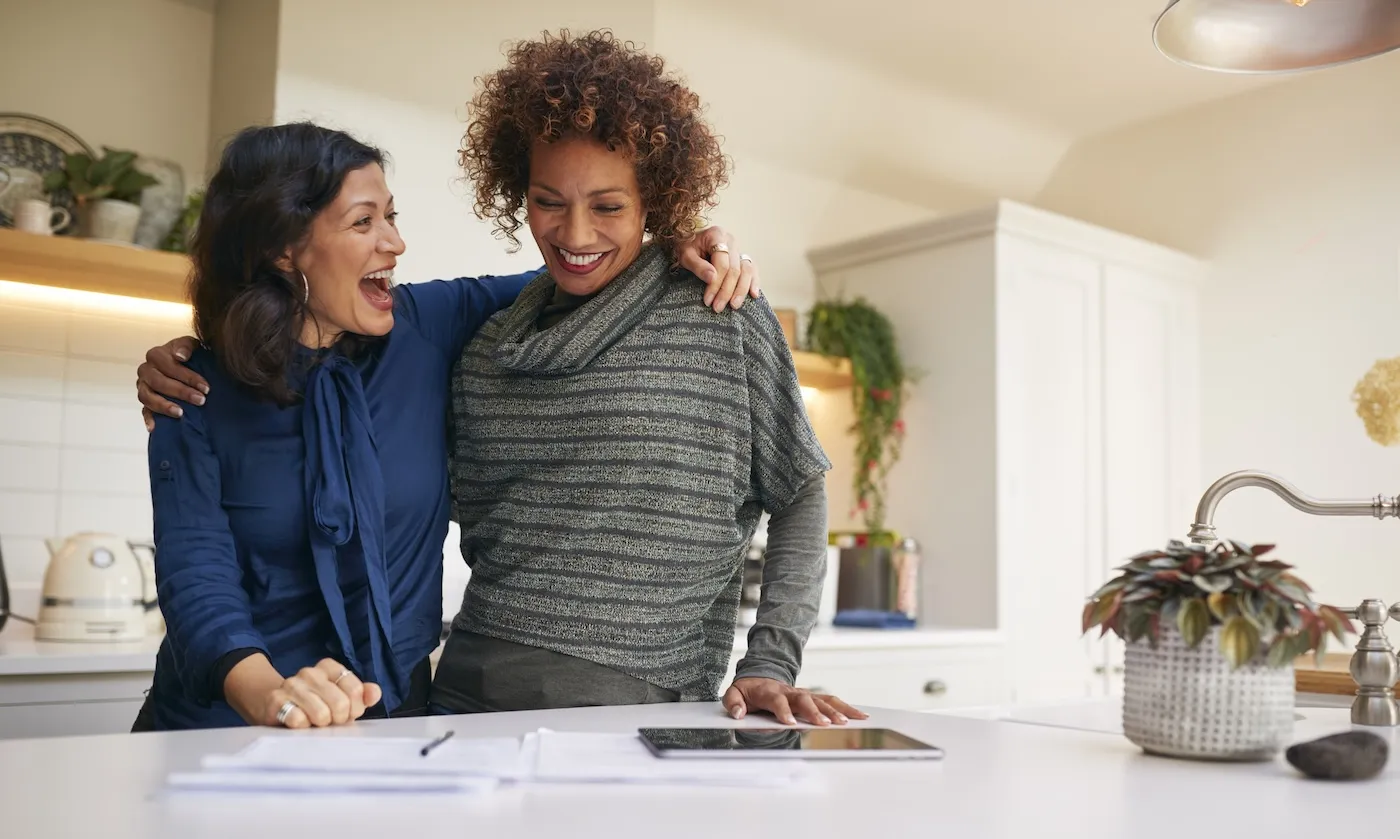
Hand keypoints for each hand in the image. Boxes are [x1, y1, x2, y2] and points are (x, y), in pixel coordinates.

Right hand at [137, 336, 206, 430]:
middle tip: (201, 400)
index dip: (187, 376)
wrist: (187, 365)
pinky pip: (143, 411)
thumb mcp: (192, 345)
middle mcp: (146, 370)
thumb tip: (180, 356)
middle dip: (181, 392)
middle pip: (159, 382)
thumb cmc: (189, 355)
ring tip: (180, 413)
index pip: (168, 366)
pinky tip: (155, 427)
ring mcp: (143, 386)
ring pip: (147, 397)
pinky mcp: (145, 400)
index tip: (205, 387)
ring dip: (164, 406)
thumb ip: (186, 346)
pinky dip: (148, 419)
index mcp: (156, 355)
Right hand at [224, 655, 381, 728]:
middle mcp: (310, 672)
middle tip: (329, 721)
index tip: (347, 713)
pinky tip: (297, 723)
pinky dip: (301, 727)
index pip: (356, 689)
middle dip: (338, 719)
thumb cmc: (311, 703)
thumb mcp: (338, 696)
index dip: (355, 708)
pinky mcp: (276, 701)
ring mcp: (292, 685)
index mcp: (328, 667)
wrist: (269, 703)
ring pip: (321, 714)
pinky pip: (298, 720)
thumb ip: (361, 695)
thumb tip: (374, 693)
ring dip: (319, 725)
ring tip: (312, 722)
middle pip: (341, 703)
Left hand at [676, 225, 760, 312]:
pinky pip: (752, 270)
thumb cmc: (686, 248)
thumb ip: (698, 266)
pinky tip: (754, 295)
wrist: (689, 241)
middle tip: (718, 308)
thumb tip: (712, 278)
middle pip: (735, 269)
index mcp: (717, 235)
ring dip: (741, 290)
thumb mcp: (685, 255)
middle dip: (727, 291)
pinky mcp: (742, 257)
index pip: (722, 264)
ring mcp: (739, 248)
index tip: (708, 300)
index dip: (716, 284)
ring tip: (734, 306)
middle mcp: (731, 241)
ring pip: (747, 270)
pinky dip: (754, 282)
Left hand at [722, 677, 868, 726]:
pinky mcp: (811, 698)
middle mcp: (789, 691)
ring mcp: (802, 693)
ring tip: (848, 721)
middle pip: (804, 700)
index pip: (777, 700)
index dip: (784, 711)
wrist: (758, 678)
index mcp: (769, 691)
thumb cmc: (747, 691)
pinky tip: (859, 715)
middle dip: (815, 712)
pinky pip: (829, 701)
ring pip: (821, 700)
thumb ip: (733, 703)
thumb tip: (738, 713)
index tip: (790, 724)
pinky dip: (844, 707)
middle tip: (825, 725)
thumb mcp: (733, 694)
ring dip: (835, 710)